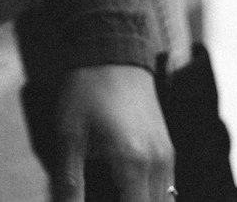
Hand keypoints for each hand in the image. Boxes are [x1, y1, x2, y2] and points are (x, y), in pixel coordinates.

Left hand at [50, 65, 174, 201]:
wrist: (112, 49)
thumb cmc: (87, 90)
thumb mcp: (69, 135)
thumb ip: (69, 182)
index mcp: (133, 165)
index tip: (94, 201)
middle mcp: (158, 164)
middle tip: (101, 194)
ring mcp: (167, 155)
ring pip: (162, 201)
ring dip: (139, 201)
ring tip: (113, 192)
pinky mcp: (167, 147)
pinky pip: (166, 187)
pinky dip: (149, 196)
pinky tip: (127, 189)